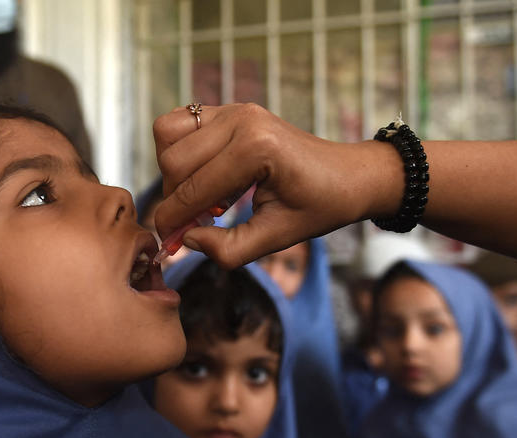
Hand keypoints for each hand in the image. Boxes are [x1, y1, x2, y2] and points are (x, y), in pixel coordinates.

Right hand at [152, 103, 400, 268]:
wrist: (348, 175)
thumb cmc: (319, 206)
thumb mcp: (277, 238)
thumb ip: (228, 248)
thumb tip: (186, 241)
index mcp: (255, 149)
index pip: (192, 189)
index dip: (173, 222)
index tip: (169, 244)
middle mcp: (240, 121)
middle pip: (172, 162)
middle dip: (173, 199)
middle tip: (193, 223)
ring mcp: (234, 110)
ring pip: (168, 135)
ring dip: (172, 172)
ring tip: (199, 197)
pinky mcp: (230, 110)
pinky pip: (180, 123)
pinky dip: (179, 151)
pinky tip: (203, 176)